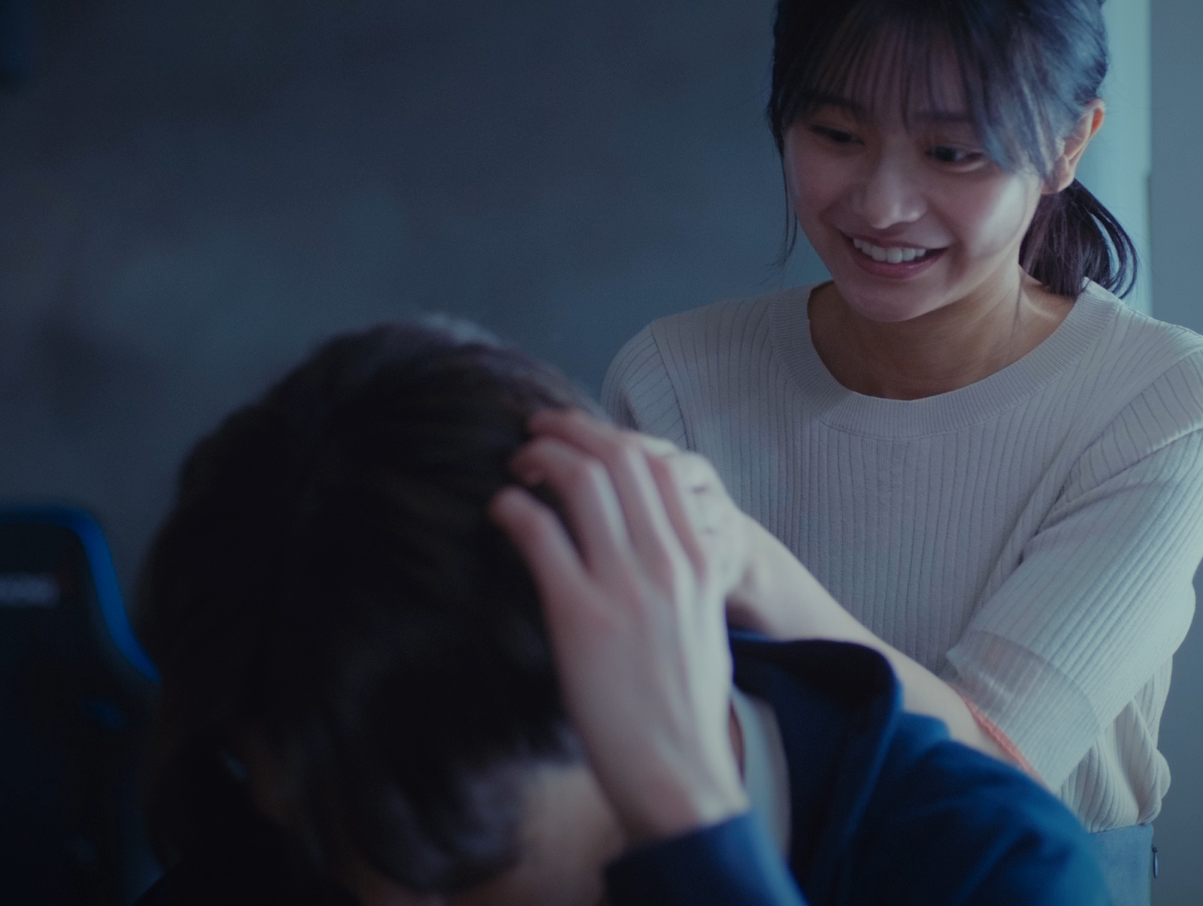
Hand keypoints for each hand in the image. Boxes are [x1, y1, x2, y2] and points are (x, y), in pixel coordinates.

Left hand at [488, 417, 748, 847]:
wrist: (677, 770)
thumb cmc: (683, 703)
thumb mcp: (701, 620)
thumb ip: (681, 571)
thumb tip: (641, 536)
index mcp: (700, 560)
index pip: (661, 466)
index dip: (613, 438)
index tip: (582, 439)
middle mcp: (668, 563)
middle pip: (620, 459)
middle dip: (572, 433)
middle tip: (537, 434)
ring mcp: (626, 587)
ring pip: (582, 483)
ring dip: (541, 459)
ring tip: (517, 466)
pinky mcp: (580, 616)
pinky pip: (541, 535)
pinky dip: (514, 508)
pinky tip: (501, 511)